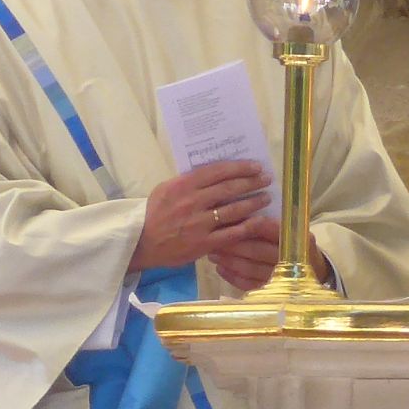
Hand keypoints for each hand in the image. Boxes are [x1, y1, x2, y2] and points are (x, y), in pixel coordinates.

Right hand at [130, 161, 272, 273]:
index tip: (256, 166)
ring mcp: (199, 223)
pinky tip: (259, 221)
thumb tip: (216, 172)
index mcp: (183, 185)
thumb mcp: (166, 190)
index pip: (217, 171)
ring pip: (234, 210)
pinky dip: (248, 226)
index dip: (240, 167)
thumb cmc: (155, 213)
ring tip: (266, 197)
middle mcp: (192, 202)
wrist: (141, 243)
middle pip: (229, 188)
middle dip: (252, 182)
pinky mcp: (203, 243)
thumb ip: (189, 181)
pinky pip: (231, 233)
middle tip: (267, 178)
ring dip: (254, 202)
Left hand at [209, 218, 332, 293]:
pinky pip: (249, 284)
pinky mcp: (272, 291)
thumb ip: (271, 223)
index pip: (268, 229)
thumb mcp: (292, 228)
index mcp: (296, 238)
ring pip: (249, 268)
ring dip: (228, 261)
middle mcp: (289, 258)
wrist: (314, 268)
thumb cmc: (295, 242)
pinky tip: (220, 269)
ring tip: (212, 254)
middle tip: (212, 239)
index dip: (248, 225)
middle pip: (255, 250)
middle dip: (231, 245)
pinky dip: (232, 277)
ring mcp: (280, 277)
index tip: (228, 219)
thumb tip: (240, 210)